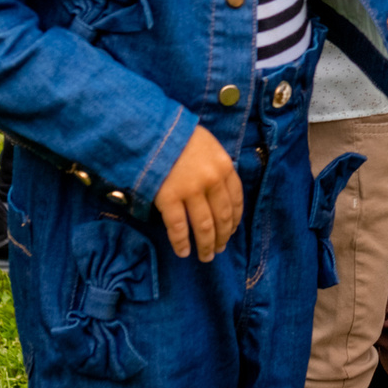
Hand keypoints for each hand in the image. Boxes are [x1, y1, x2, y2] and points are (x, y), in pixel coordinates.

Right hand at [153, 126, 240, 260]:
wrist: (151, 131)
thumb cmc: (178, 136)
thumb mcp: (208, 145)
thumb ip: (216, 166)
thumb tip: (221, 189)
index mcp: (225, 167)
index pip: (236, 200)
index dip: (234, 219)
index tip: (232, 231)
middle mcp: (212, 181)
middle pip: (222, 216)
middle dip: (222, 236)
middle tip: (219, 249)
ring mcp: (191, 190)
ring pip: (203, 226)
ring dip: (206, 245)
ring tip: (206, 256)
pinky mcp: (169, 198)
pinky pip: (178, 227)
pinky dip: (181, 242)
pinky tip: (183, 252)